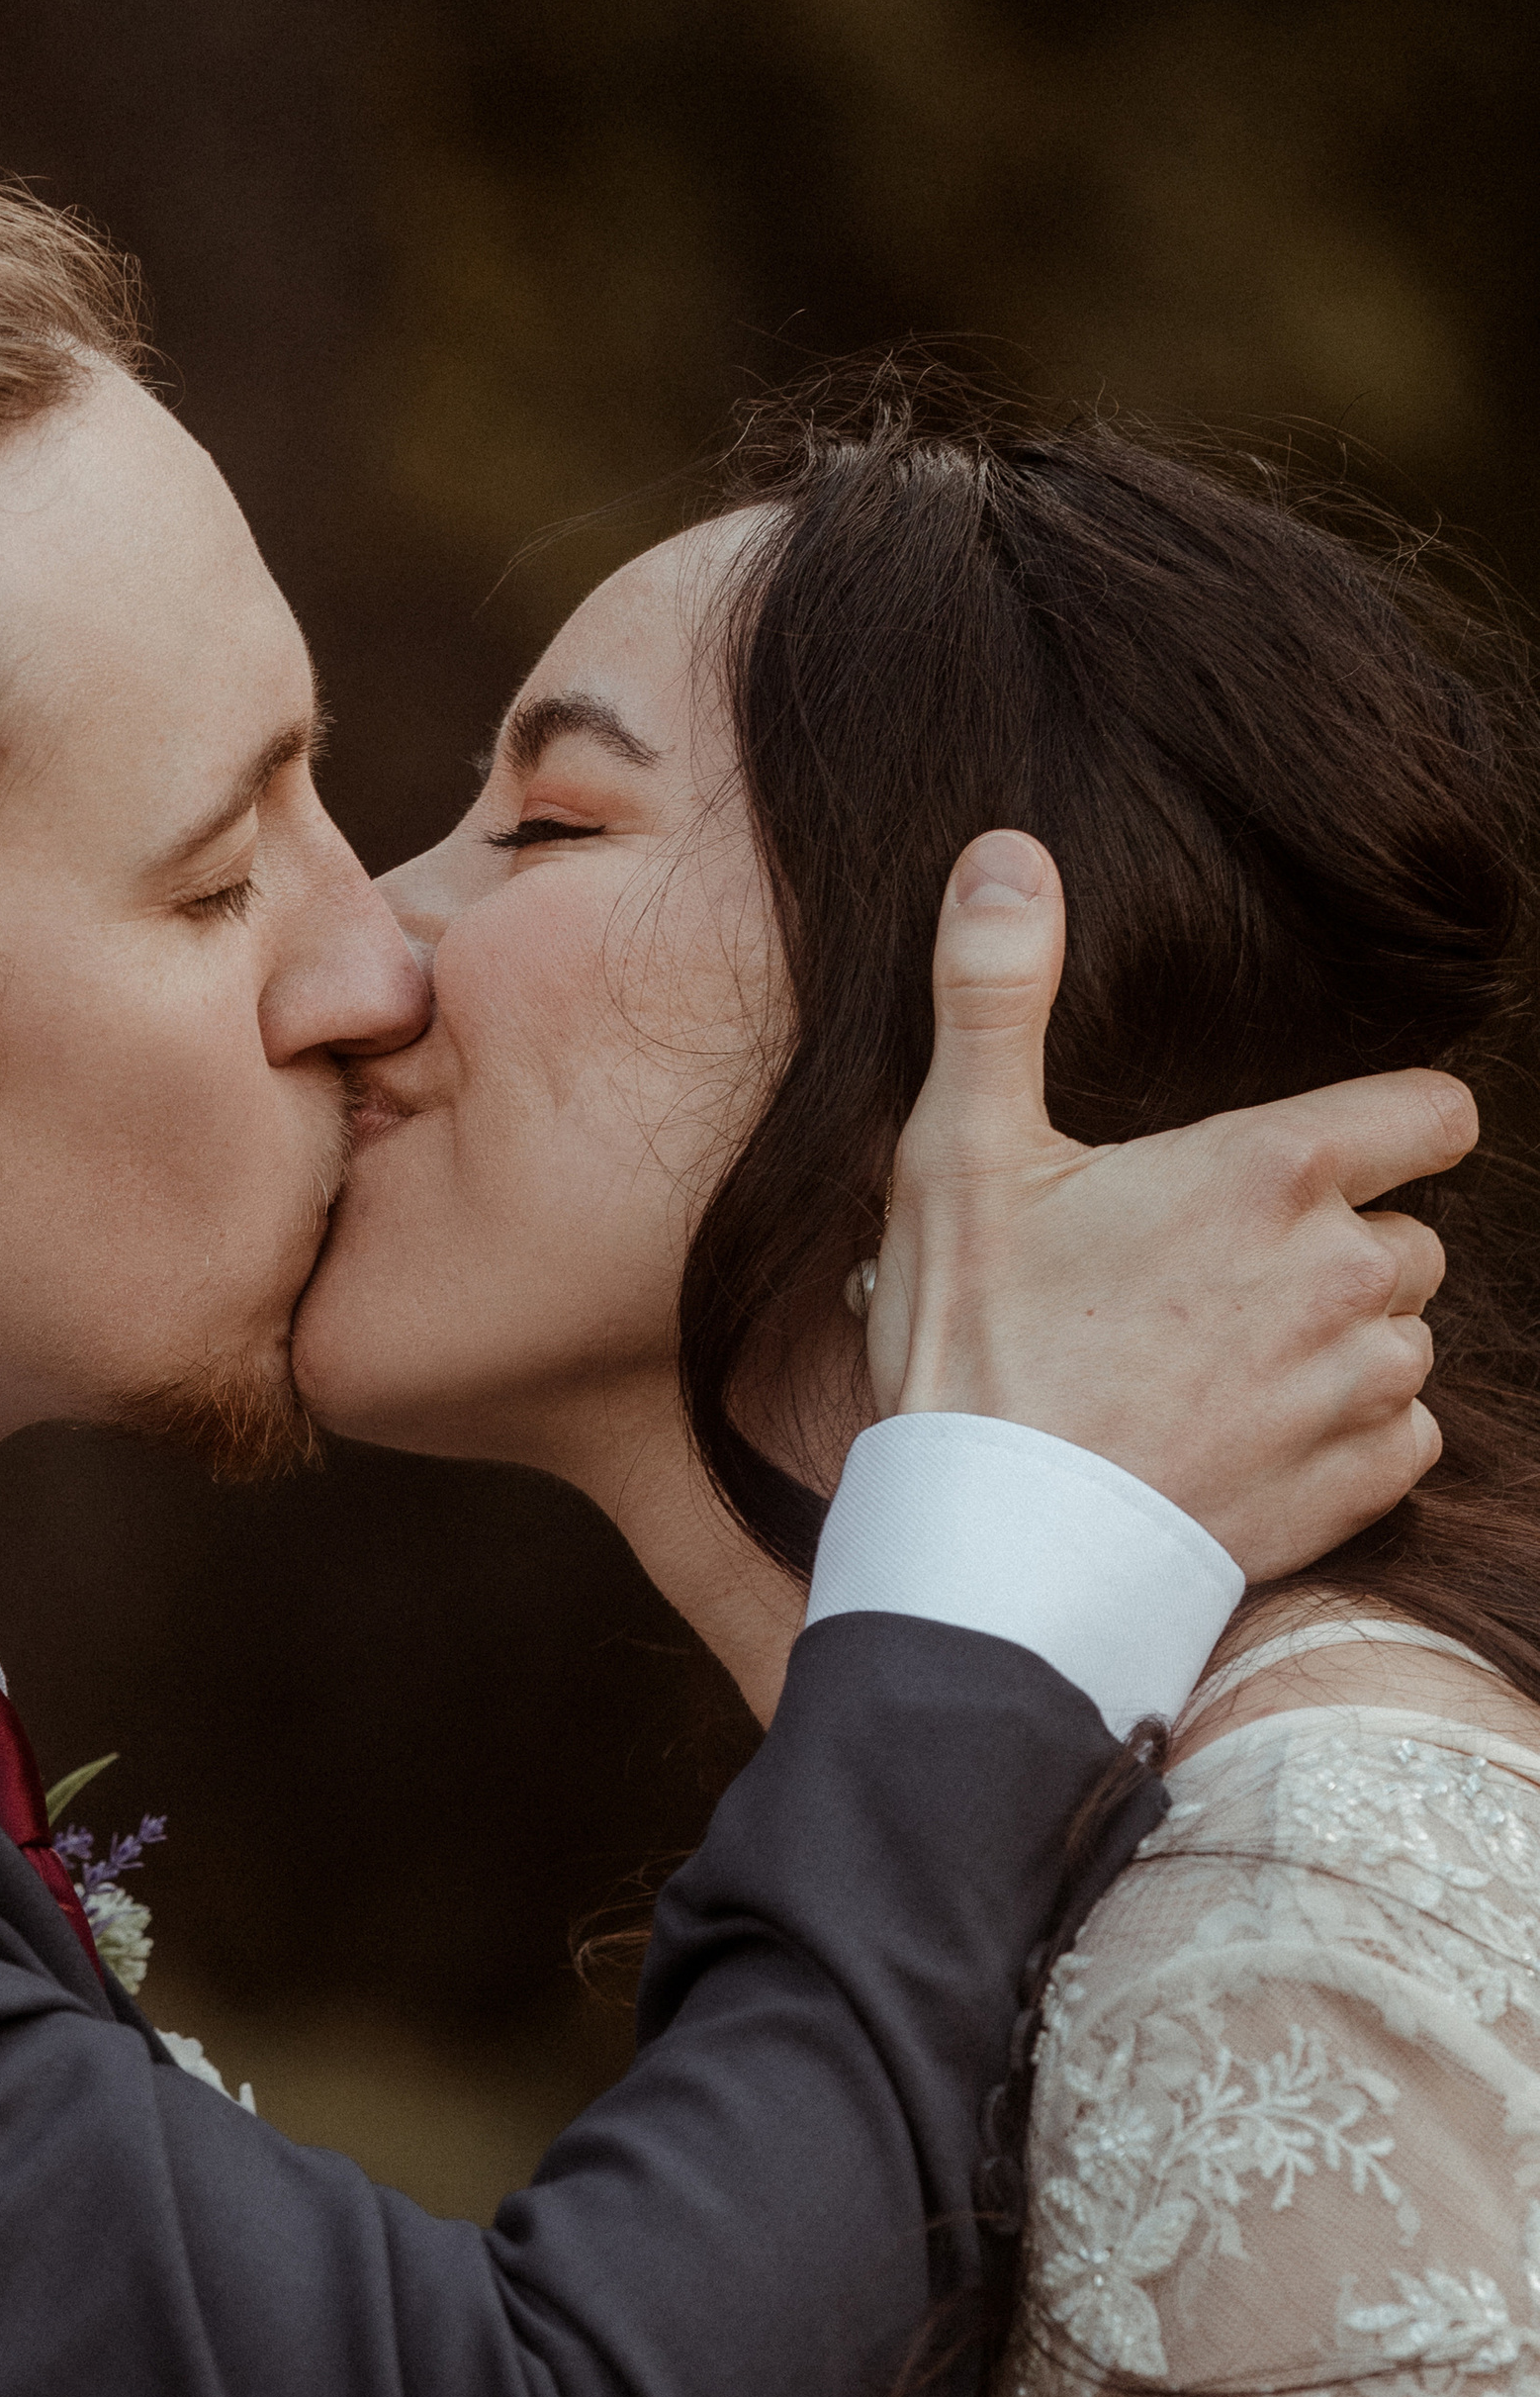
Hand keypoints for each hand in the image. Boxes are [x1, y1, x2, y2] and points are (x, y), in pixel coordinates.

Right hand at [872, 828, 1469, 1575]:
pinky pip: (1403, 1440)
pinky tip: (1244, 1441)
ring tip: (1218, 1370)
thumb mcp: (961, 1151)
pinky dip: (1345, 1442)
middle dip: (1336, 1252)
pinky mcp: (1357, 1486)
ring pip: (1404, 1340)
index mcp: (1276, 1171)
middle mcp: (1348, 1273)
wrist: (995, 1546)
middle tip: (1209, 1287)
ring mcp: (1361, 1389)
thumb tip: (1005, 850)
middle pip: (1407, 1236)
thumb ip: (995, 992)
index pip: (1435, 1113)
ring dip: (1340, 1349)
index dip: (1386, 1129)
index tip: (1316, 1161)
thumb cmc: (973, 1345)